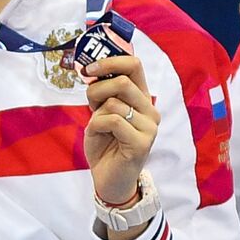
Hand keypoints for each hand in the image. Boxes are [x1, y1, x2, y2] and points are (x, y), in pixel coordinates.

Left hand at [82, 54, 157, 210]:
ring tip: (99, 128)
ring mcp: (149, 126)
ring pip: (114, 102)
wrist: (108, 178)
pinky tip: (100, 137)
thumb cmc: (104, 144)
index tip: (89, 69)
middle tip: (91, 106)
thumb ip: (102, 94)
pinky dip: (97, 126)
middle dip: (96, 91)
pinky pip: (112, 121)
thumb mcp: (99, 113)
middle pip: (122, 81)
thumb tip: (92, 69)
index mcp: (141, 98)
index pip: (134, 65)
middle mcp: (150, 109)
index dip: (110, 61)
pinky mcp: (142, 142)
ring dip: (96, 114)